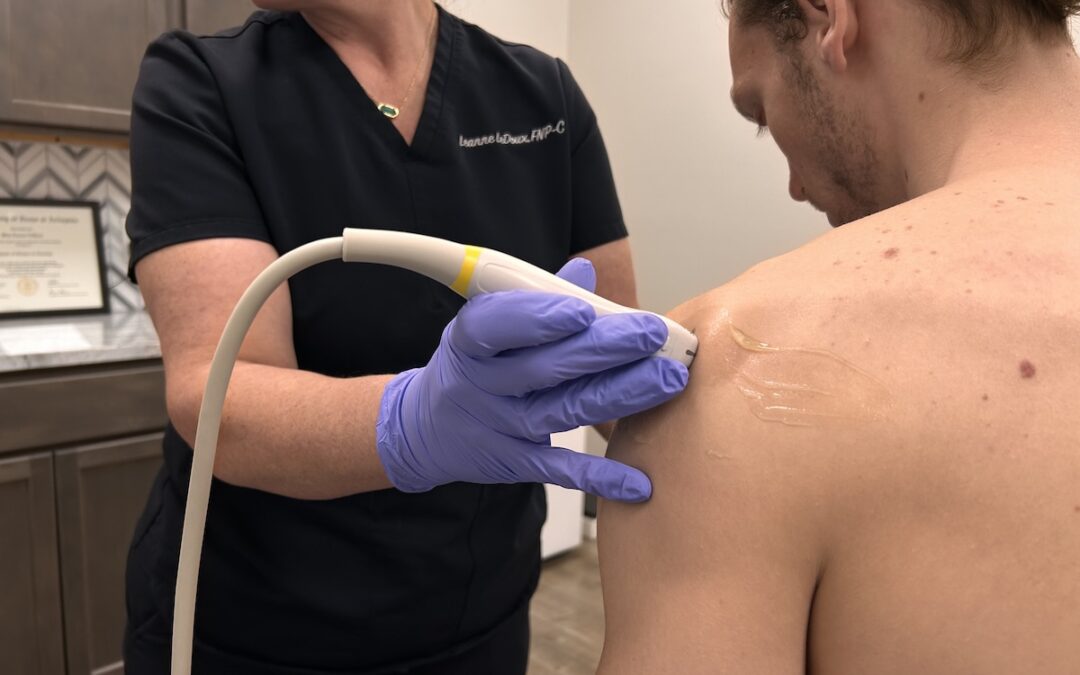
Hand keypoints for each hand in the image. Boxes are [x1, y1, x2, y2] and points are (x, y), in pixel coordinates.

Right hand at [375, 258, 688, 501]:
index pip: (498, 324)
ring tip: (668, 379)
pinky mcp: (514, 463)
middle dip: (605, 349)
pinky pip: (561, 470)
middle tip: (652, 334)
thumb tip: (583, 271)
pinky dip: (600, 477)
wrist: (426, 429)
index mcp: (470, 339)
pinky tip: (638, 480)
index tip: (582, 309)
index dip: (538, 317)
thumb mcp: (486, 326)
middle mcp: (482, 383)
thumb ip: (535, 300)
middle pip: (546, 367)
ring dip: (621, 395)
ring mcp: (499, 426)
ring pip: (565, 411)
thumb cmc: (470, 365)